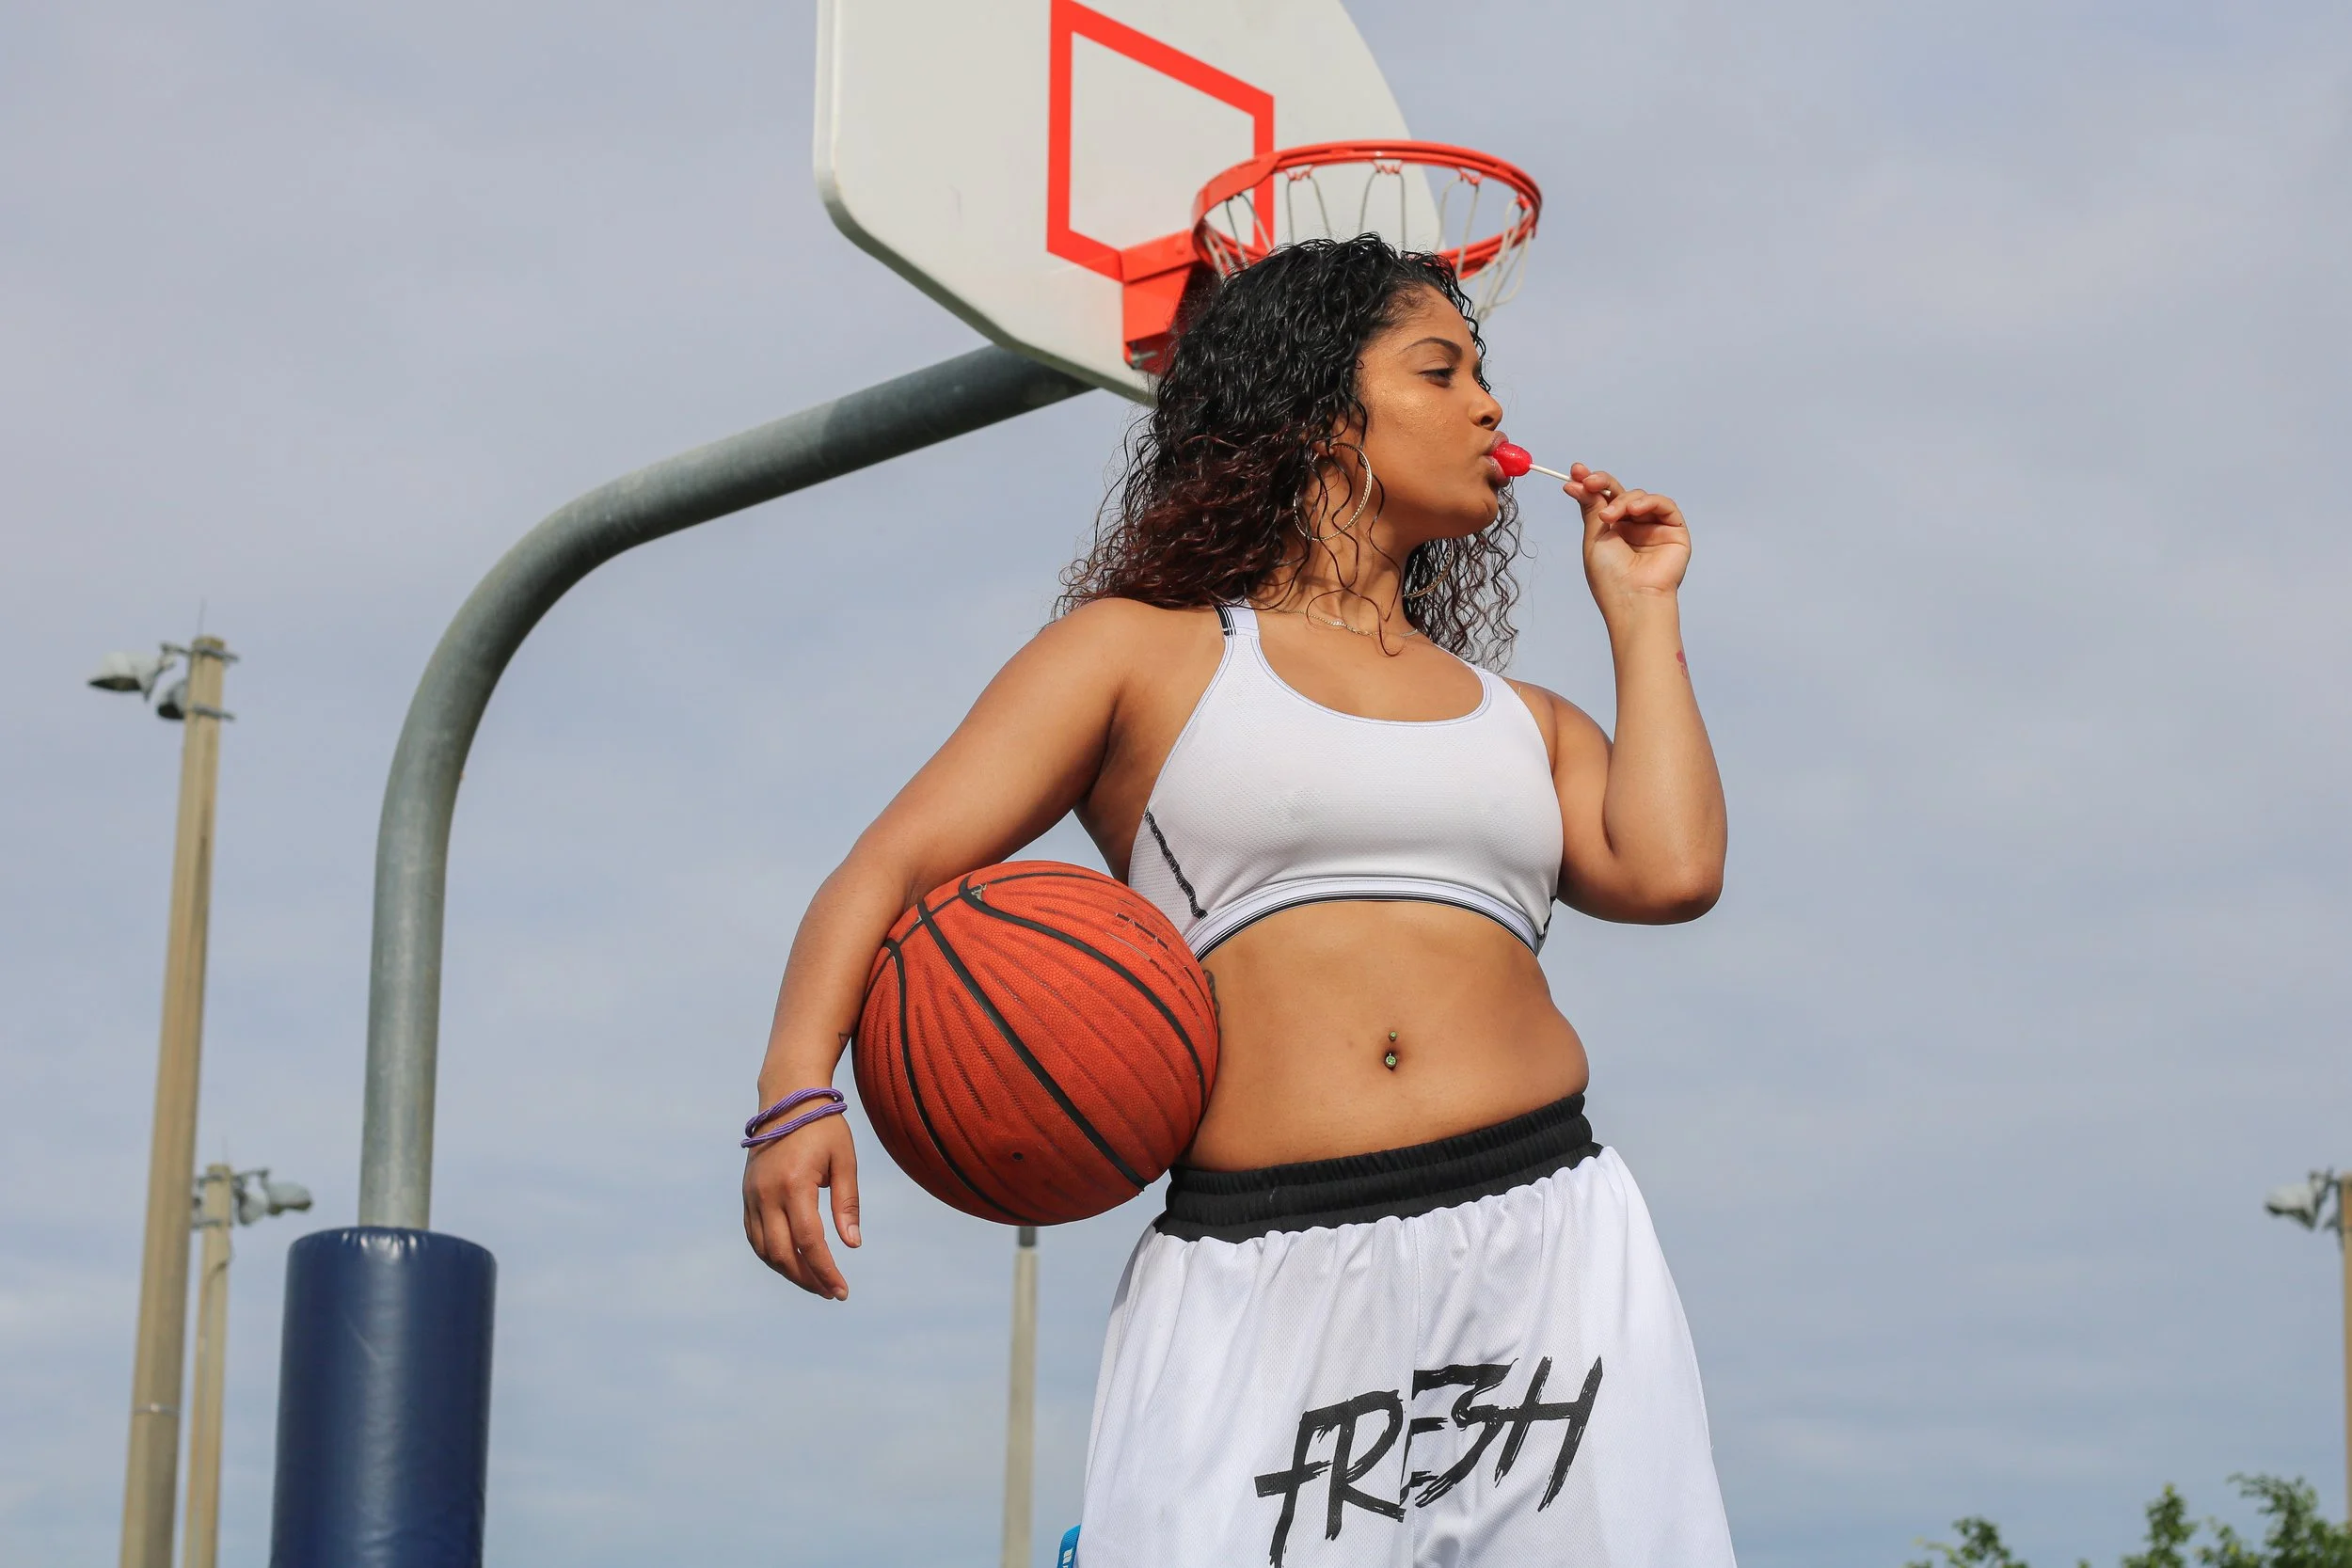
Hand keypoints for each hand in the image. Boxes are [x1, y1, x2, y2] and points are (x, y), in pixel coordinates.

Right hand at [742, 1106, 860, 1299]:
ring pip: (764, 1250)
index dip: (826, 1271)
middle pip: (783, 1253)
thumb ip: (847, 1203)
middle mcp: (767, 1194)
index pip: (809, 1242)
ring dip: (788, 1271)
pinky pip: (754, 1236)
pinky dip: (771, 1255)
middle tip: (832, 1291)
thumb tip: (852, 1245)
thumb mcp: (844, 1161)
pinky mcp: (747, 1195)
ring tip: (815, 1282)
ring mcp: (752, 1195)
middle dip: (808, 1279)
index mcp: (795, 1184)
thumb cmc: (823, 1127)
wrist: (787, 1098)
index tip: (842, 1290)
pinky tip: (792, 1262)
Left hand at [1565, 463, 1690, 610]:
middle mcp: (1634, 528)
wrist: (1633, 598)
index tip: (1575, 472)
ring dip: (1622, 500)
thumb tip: (1579, 483)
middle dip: (1603, 482)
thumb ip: (1592, 507)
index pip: (1603, 500)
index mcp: (1613, 532)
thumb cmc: (1610, 577)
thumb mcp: (1595, 537)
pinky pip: (1664, 505)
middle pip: (1621, 493)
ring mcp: (1654, 528)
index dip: (1591, 484)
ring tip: (1609, 516)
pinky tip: (1633, 510)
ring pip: (1640, 497)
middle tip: (1588, 480)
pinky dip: (1648, 502)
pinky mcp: (1675, 531)